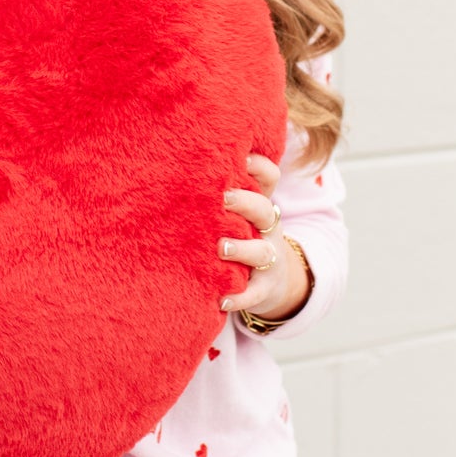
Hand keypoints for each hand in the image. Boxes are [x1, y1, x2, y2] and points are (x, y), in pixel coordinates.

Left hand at [217, 153, 311, 321]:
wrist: (272, 281)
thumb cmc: (243, 236)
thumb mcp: (239, 213)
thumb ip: (222, 191)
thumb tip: (183, 156)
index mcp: (260, 205)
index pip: (269, 179)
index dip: (260, 167)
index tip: (241, 158)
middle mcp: (267, 230)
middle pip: (265, 210)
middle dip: (247, 203)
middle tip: (224, 198)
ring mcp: (268, 259)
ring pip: (262, 252)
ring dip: (243, 248)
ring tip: (222, 248)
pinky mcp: (263, 288)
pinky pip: (253, 293)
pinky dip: (239, 297)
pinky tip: (221, 299)